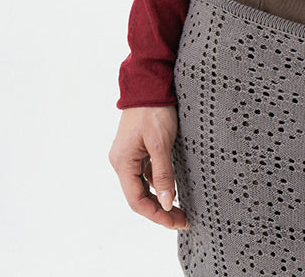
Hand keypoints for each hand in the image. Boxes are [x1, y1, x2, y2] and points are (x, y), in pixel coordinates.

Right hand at [109, 106, 187, 229]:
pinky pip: (145, 173)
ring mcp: (128, 155)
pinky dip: (157, 183)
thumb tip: (165, 204)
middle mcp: (121, 162)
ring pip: (142, 186)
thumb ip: (162, 174)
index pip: (136, 201)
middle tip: (183, 219)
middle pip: (138, 196)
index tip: (177, 222)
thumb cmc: (154, 110)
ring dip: (159, 198)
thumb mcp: (161, 143)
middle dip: (159, 210)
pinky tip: (171, 188)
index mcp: (122, 163)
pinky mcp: (136, 148)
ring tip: (180, 208)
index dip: (156, 215)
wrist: (149, 81)